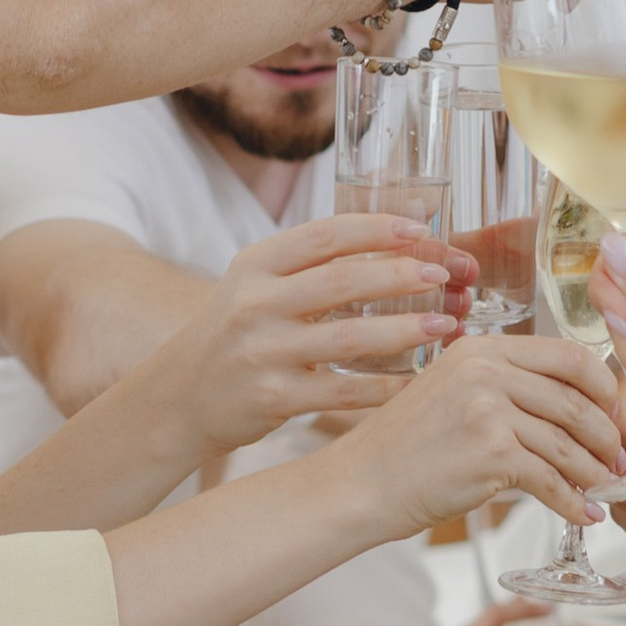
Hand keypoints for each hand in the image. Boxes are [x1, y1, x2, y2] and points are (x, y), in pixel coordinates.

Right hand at [163, 216, 473, 450]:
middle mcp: (255, 304)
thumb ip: (310, 265)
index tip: (420, 228)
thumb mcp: (256, 284)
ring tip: (444, 325)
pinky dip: (385, 387)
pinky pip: (342, 392)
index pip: (324, 235)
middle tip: (443, 275)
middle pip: (341, 282)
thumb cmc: (236, 333)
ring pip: (348, 339)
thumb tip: (393, 237)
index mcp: (256, 264)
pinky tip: (418, 379)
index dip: (376, 228)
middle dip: (400, 275)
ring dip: (404, 330)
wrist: (181, 395)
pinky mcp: (272, 398)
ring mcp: (262, 353)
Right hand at [336, 332, 625, 538]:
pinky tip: (583, 514)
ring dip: (594, 472)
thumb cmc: (408, 447)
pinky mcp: (489, 453)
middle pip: (578, 400)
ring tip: (605, 489)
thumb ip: (507, 387)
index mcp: (482, 348)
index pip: (569, 355)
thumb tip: (577, 406)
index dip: (605, 387)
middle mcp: (486, 370)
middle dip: (611, 435)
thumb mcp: (454, 392)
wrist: (362, 483)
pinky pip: (551, 479)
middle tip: (623, 460)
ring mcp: (488, 410)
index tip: (617, 415)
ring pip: (569, 443)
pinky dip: (573, 501)